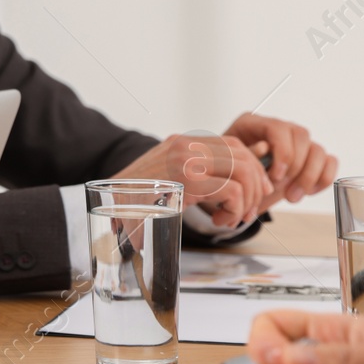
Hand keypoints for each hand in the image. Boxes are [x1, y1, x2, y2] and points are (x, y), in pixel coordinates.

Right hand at [114, 131, 270, 228]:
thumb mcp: (168, 177)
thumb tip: (241, 179)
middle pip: (243, 156)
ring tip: (232, 218)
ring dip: (246, 201)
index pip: (233, 145)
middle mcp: (185, 145)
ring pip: (242, 173)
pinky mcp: (187, 179)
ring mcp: (186, 160)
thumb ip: (196, 173)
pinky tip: (220, 220)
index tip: (255, 191)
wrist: (107, 203)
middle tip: (248, 210)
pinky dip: (234, 210)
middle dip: (256, 187)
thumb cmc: (136, 197)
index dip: (253, 169)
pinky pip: (231, 192)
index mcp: (183, 143)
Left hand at [221, 113, 337, 209]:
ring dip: (310, 177)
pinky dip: (323, 178)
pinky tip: (308, 192)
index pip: (278, 128)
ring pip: (318, 150)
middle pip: (302, 136)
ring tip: (292, 197)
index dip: (282, 152)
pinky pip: (330, 161)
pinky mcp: (311, 156)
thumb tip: (264, 149)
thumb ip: (246, 156)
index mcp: (253, 123)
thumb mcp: (230, 163)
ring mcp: (297, 142)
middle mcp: (279, 129)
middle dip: (297, 168)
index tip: (275, 177)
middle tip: (285, 192)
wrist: (237, 181)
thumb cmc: (231, 169)